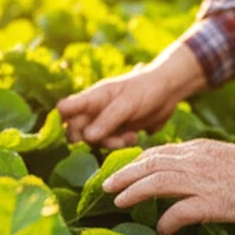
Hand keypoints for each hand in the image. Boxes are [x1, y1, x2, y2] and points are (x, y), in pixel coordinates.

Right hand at [56, 40, 207, 148]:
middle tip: (106, 139)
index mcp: (93, 97)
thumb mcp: (127, 103)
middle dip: (89, 138)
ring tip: (129, 138)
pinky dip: (119, 144)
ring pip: (93, 140)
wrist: (169, 90)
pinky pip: (109, 143)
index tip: (79, 133)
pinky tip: (134, 137)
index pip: (66, 108)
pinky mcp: (117, 130)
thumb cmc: (146, 90)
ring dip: (109, 143)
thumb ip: (107, 119)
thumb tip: (85, 137)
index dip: (65, 122)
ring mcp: (105, 120)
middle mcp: (95, 109)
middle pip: (76, 130)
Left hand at [102, 139, 234, 234]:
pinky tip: (161, 232)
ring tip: (117, 200)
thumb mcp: (221, 154)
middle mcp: (194, 161)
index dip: (136, 161)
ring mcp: (201, 181)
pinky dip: (166, 222)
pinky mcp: (211, 202)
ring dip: (133, 191)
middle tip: (105, 184)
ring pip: (156, 182)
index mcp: (197, 148)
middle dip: (124, 174)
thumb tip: (180, 170)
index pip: (158, 151)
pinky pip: (179, 213)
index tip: (122, 170)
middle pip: (150, 164)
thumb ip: (199, 160)